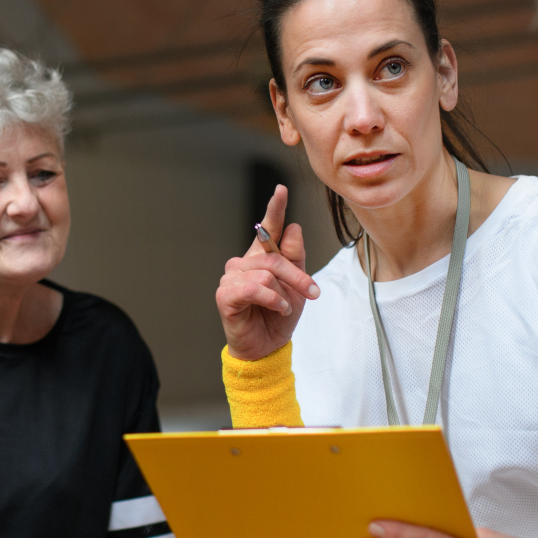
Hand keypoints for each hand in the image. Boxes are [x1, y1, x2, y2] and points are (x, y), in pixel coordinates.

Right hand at [216, 184, 317, 360]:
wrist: (268, 347)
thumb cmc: (279, 316)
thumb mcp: (298, 286)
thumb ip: (296, 258)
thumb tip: (293, 228)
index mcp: (261, 257)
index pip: (268, 228)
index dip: (275, 209)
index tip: (281, 190)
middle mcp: (244, 262)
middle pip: (275, 257)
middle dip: (298, 276)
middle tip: (312, 292)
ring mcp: (231, 277)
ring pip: (266, 273)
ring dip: (283, 293)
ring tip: (283, 307)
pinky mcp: (225, 294)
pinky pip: (253, 288)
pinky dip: (271, 300)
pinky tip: (276, 309)